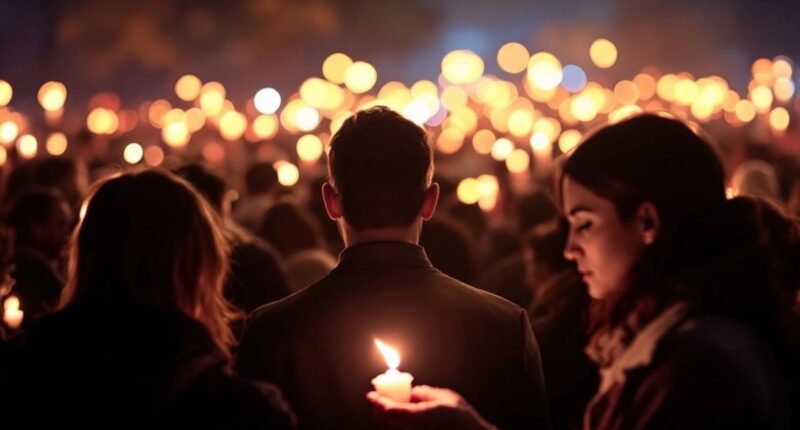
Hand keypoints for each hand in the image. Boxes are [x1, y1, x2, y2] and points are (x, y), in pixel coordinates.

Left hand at [366, 385, 496, 429]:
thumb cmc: (463, 420)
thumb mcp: (446, 397)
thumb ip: (425, 393)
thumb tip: (412, 393)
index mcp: (418, 416)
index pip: (389, 410)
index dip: (377, 402)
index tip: (370, 395)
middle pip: (387, 420)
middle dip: (382, 409)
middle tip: (378, 399)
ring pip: (395, 426)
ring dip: (392, 417)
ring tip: (396, 406)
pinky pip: (404, 429)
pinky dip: (402, 423)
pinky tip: (409, 417)